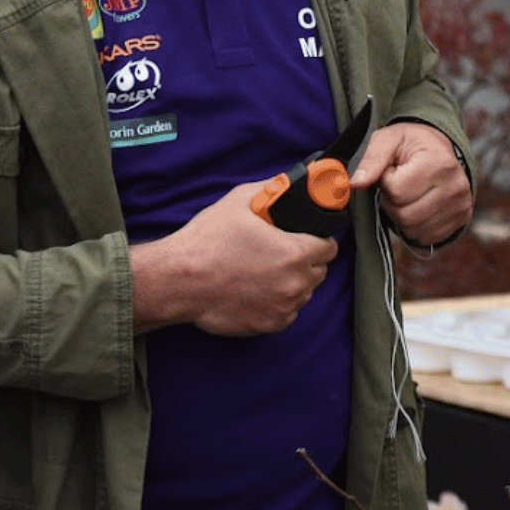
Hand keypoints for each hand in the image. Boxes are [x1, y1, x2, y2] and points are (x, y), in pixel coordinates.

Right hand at [130, 182, 337, 335]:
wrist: (179, 281)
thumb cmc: (208, 241)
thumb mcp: (240, 202)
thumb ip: (272, 190)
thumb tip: (290, 183)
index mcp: (295, 253)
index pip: (330, 248)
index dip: (319, 239)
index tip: (306, 237)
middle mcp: (295, 284)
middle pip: (319, 271)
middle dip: (306, 260)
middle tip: (281, 252)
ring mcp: (283, 308)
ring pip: (304, 293)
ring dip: (293, 282)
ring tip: (266, 271)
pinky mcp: (269, 326)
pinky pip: (287, 312)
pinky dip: (279, 303)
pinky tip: (257, 290)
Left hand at [350, 122, 470, 247]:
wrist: (441, 148)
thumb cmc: (412, 143)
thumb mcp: (389, 139)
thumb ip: (371, 159)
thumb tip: (355, 184)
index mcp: (439, 163)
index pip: (397, 191)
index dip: (386, 182)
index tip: (393, 170)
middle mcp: (455, 187)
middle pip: (405, 214)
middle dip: (392, 202)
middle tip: (398, 185)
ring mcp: (460, 206)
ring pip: (413, 229)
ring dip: (401, 215)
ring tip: (407, 194)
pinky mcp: (460, 220)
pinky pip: (425, 236)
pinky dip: (414, 226)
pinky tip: (416, 206)